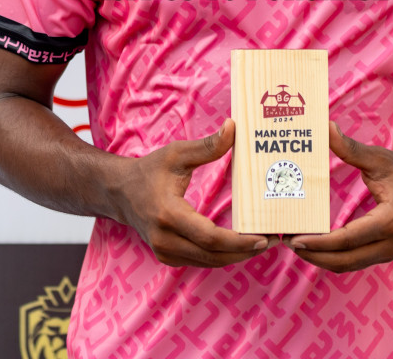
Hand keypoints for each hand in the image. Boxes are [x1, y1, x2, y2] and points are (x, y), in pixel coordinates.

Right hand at [113, 119, 270, 267]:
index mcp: (168, 215)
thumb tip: (234, 128)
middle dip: (245, 251)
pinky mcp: (167, 257)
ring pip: (208, 263)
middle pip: (213, 256)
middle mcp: (164, 239)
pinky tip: (241, 245)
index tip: (263, 237)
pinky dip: (222, 256)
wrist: (119, 193)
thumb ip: (207, 146)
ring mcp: (164, 252)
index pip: (209, 237)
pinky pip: (200, 262)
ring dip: (237, 256)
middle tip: (273, 240)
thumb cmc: (149, 170)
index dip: (238, 241)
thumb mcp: (176, 154)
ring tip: (263, 243)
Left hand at [288, 122, 392, 272]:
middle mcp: (391, 243)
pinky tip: (313, 245)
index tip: (295, 239)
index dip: (319, 242)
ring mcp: (389, 252)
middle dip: (313, 255)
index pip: (348, 239)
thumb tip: (326, 128)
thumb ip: (351, 149)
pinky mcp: (384, 253)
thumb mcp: (380, 158)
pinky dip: (332, 256)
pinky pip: (354, 261)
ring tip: (295, 244)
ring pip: (348, 265)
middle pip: (345, 260)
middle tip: (286, 241)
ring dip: (320, 259)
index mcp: (391, 220)